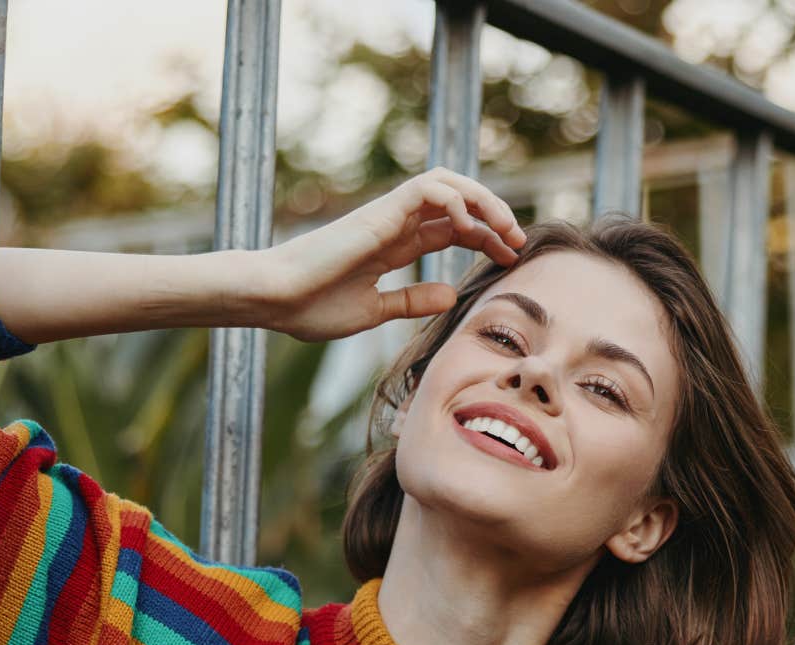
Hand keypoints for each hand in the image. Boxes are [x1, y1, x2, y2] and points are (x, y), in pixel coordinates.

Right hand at [253, 167, 526, 342]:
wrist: (275, 300)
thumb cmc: (311, 308)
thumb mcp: (374, 310)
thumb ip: (411, 300)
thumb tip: (451, 294)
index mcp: (394, 245)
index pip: (452, 227)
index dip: (486, 237)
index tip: (509, 261)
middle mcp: (394, 224)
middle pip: (458, 202)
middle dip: (495, 217)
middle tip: (519, 244)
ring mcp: (388, 215)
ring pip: (448, 184)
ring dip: (484, 202)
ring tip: (506, 230)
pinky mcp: (380, 211)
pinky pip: (428, 188)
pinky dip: (456, 200)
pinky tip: (468, 228)